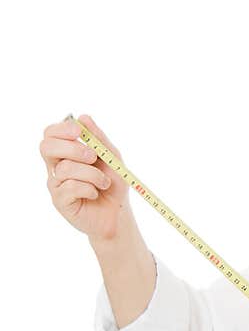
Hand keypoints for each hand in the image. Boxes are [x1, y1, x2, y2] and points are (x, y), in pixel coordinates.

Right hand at [41, 114, 129, 240]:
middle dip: (73, 149)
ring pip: (66, 168)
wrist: (118, 213)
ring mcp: (56, 183)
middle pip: (47, 147)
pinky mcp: (59, 200)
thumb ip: (99, 139)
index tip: (78, 131)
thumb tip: (83, 117)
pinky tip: (95, 194)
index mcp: (66, 152)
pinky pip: (70, 187)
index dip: (61, 129)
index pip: (50, 134)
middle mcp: (56, 166)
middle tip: (93, 157)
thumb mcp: (111, 158)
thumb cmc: (113, 185)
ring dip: (92, 174)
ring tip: (103, 183)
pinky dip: (90, 188)